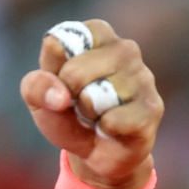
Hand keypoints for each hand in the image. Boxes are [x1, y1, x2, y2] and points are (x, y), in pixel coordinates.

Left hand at [21, 18, 161, 188]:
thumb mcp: (39, 99)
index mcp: (96, 35)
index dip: (53, 70)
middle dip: (68, 96)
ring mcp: (143, 76)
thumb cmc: (68, 114)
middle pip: (74, 72)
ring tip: (98, 115)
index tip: (62, 80)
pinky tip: (113, 128)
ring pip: (93, 98)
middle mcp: (125, 48)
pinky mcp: (152, 107)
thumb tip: (60, 96)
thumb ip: (36, 86)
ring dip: (88, 115)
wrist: (96, 153)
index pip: (61, 41)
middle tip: (80, 104)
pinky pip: (113, 120)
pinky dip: (105, 130)